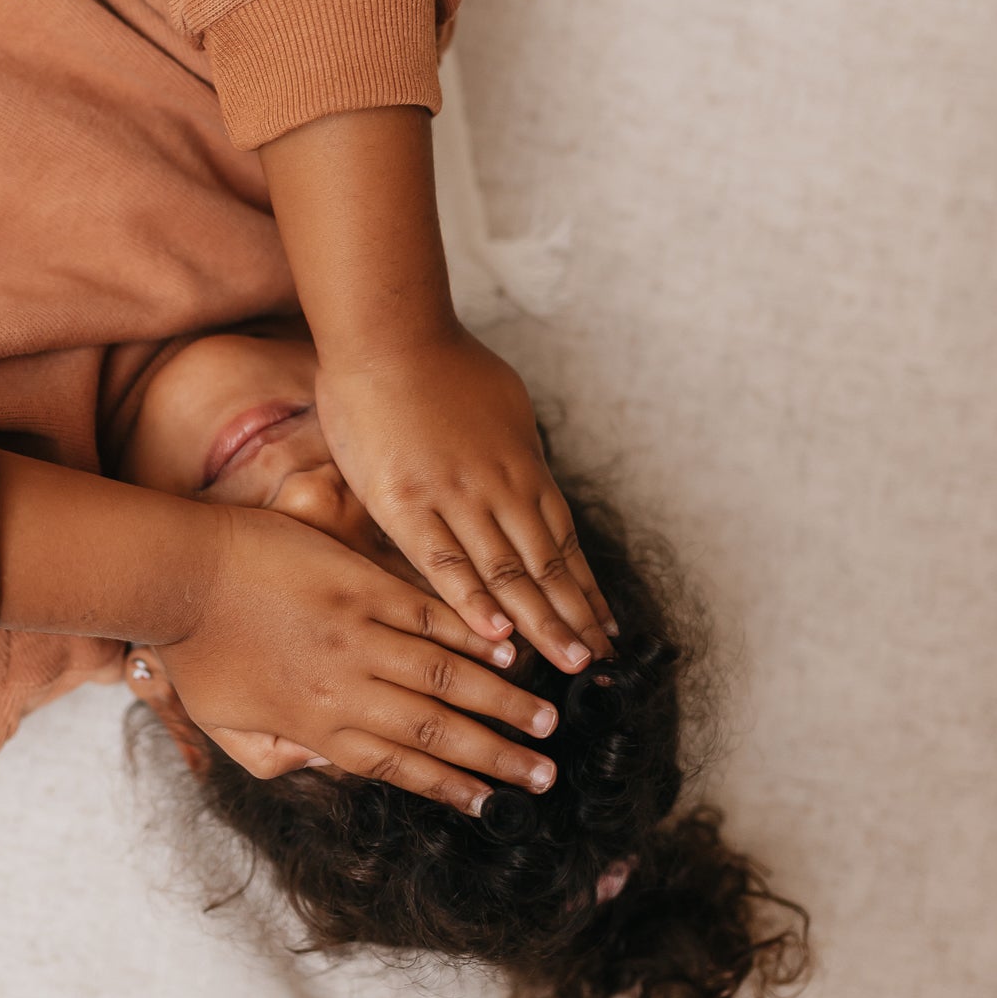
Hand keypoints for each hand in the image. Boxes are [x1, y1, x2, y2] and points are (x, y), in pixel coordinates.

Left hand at [157, 502, 560, 814]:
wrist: (176, 574)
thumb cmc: (190, 648)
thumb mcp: (222, 724)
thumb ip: (275, 757)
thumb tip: (324, 767)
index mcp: (314, 726)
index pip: (396, 767)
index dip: (451, 788)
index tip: (493, 806)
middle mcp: (345, 688)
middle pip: (436, 731)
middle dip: (495, 757)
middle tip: (545, 774)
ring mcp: (356, 633)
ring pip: (445, 676)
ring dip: (500, 701)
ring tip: (545, 720)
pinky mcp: (358, 583)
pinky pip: (426, 614)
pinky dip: (469, 632)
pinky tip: (507, 644)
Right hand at [314, 322, 615, 672]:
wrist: (388, 332)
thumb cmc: (439, 360)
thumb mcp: (501, 403)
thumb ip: (514, 449)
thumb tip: (529, 473)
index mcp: (522, 465)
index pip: (564, 541)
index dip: (587, 589)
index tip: (608, 628)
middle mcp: (499, 487)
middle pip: (547, 566)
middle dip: (576, 619)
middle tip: (601, 665)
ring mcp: (454, 496)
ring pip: (507, 571)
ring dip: (541, 622)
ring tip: (569, 663)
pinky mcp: (405, 502)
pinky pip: (443, 561)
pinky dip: (471, 601)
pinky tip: (494, 635)